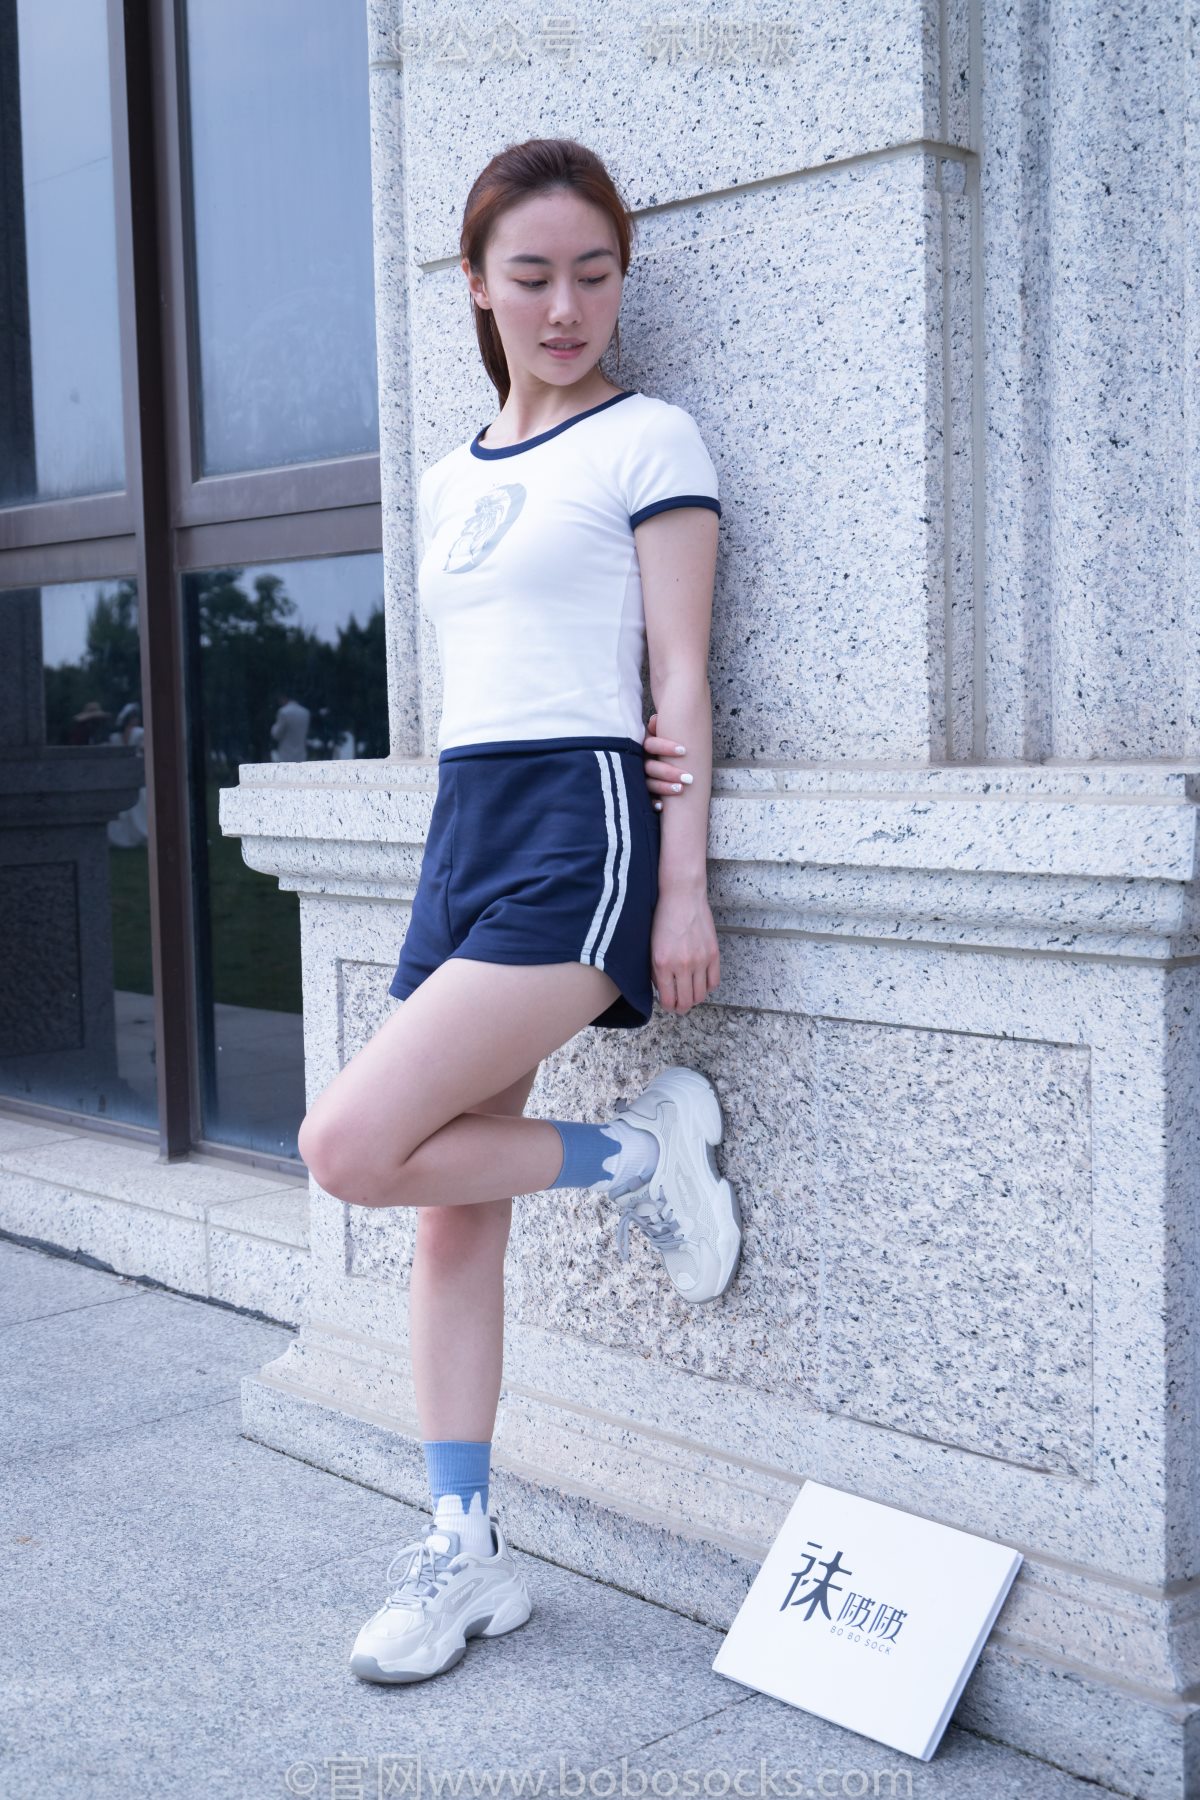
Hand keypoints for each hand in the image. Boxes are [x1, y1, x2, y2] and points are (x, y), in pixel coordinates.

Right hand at [640, 710, 690, 806]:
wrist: (646, 760)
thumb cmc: (659, 746)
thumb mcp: (657, 735)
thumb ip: (657, 728)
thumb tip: (655, 720)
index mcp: (643, 745)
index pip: (650, 745)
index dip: (665, 747)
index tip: (684, 751)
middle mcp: (638, 761)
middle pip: (650, 767)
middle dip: (669, 772)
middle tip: (689, 778)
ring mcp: (636, 777)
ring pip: (648, 784)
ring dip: (664, 787)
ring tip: (681, 789)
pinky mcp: (639, 792)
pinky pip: (644, 799)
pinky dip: (652, 803)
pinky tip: (662, 807)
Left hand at [651, 886, 719, 1013]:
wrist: (682, 896)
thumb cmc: (663, 918)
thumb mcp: (651, 946)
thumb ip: (656, 970)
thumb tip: (663, 989)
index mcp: (662, 964)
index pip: (668, 999)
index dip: (668, 1006)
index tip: (668, 1004)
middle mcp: (682, 965)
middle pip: (687, 1001)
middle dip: (681, 1007)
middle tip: (679, 1005)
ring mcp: (700, 960)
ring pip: (701, 995)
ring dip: (695, 999)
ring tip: (690, 994)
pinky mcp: (713, 954)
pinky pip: (714, 981)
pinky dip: (707, 987)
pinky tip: (701, 982)